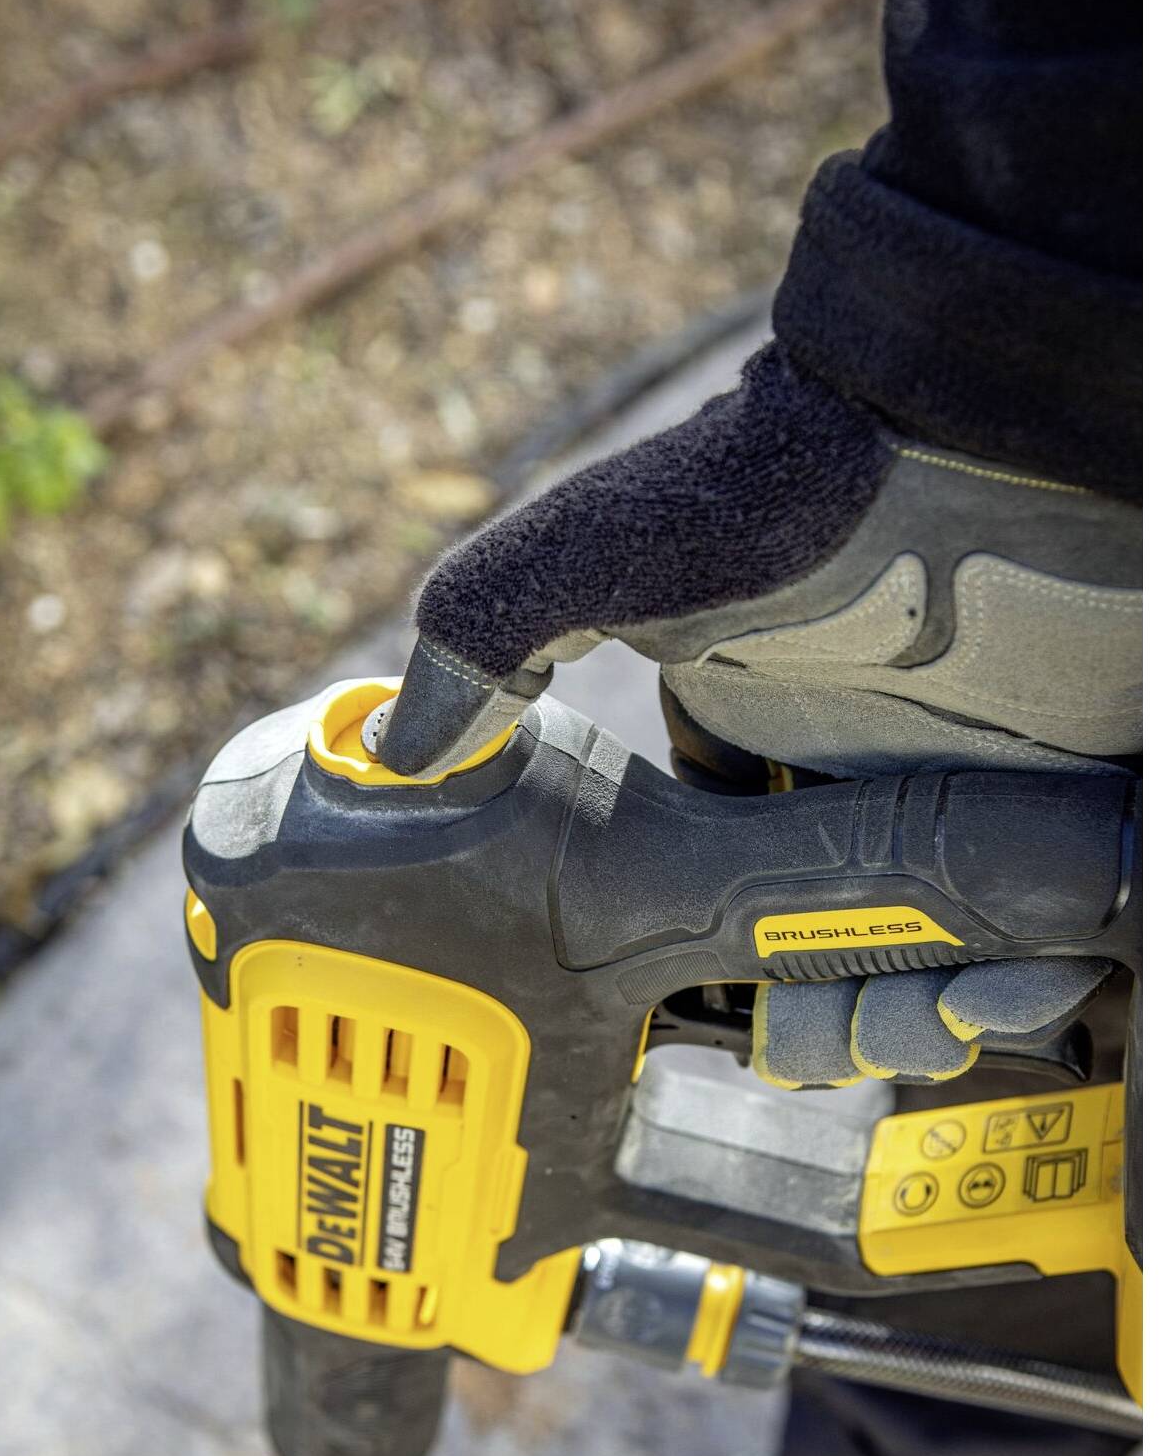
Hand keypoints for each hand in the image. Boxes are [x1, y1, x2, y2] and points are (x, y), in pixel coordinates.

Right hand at [379, 340, 1139, 1084]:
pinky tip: (1015, 986)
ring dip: (930, 1024)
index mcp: (753, 740)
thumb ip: (488, 633)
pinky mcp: (1067, 790)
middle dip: (834, 1032)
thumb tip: (389, 748)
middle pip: (844, 957)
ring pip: (949, 959)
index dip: (738, 987)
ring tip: (936, 1023)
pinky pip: (1056, 925)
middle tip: (832, 1044)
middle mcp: (859, 772)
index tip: (741, 1034)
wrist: (973, 411)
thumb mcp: (596, 553)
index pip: (734, 903)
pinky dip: (1038, 978)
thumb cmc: (788, 477)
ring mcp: (968, 782)